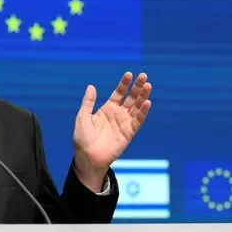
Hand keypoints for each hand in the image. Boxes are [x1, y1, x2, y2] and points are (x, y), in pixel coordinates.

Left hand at [72, 72, 151, 189]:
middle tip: (144, 76)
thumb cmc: (83, 138)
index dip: (124, 84)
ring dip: (143, 97)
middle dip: (137, 87)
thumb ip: (88, 102)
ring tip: (148, 85)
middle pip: (130, 98)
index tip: (129, 74)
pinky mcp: (129, 133)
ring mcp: (124, 123)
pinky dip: (143, 112)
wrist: (87, 157)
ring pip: (137, 107)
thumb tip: (91, 86)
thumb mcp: (82, 117)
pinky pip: (138, 121)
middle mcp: (117, 114)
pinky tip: (147, 102)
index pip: (118, 93)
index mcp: (107, 109)